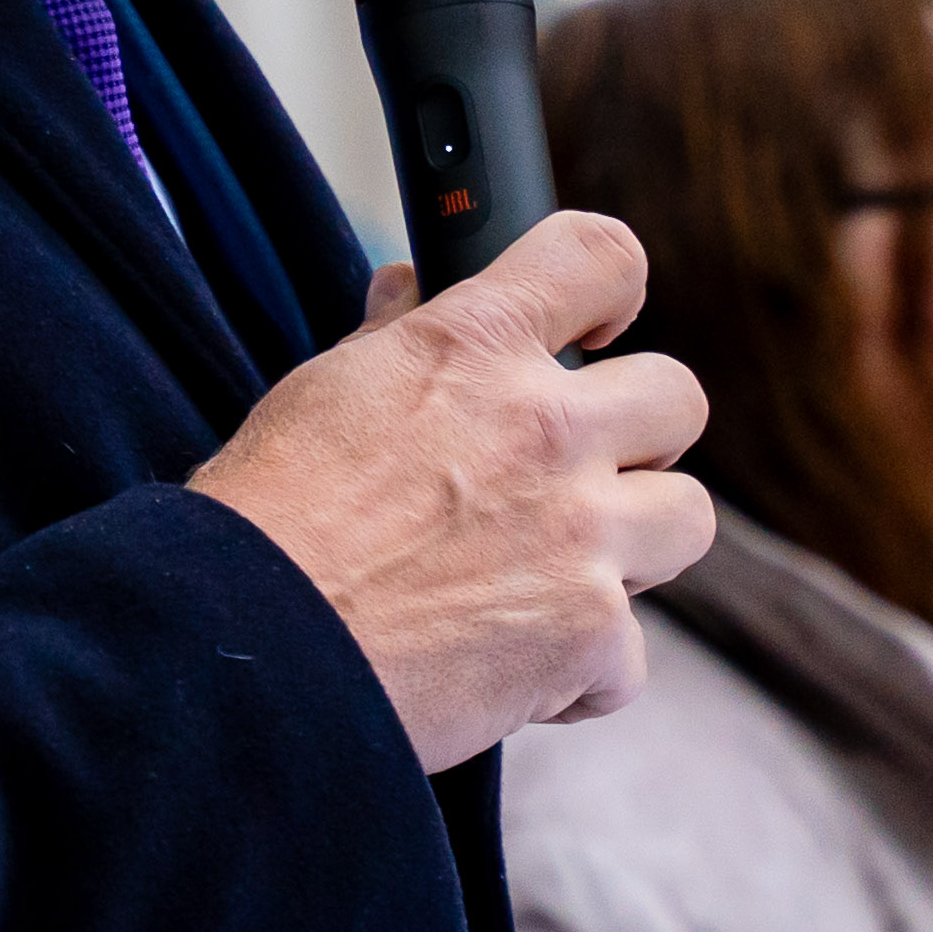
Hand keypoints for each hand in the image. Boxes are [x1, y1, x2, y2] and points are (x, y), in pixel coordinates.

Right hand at [194, 216, 715, 773]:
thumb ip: (392, 340)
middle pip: (678, 397)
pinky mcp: (588, 632)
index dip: (615, 289)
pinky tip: (512, 671)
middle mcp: (546, 427)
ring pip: (688, 518)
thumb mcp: (321, 395)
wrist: (244, 649)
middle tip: (581, 480)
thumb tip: (408, 290)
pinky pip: (631, 653)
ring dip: (632, 551)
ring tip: (553, 579)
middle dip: (642, 441)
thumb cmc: (263, 525)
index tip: (605, 323)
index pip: (600, 258)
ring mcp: (581, 530)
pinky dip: (580, 673)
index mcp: (475, 346)